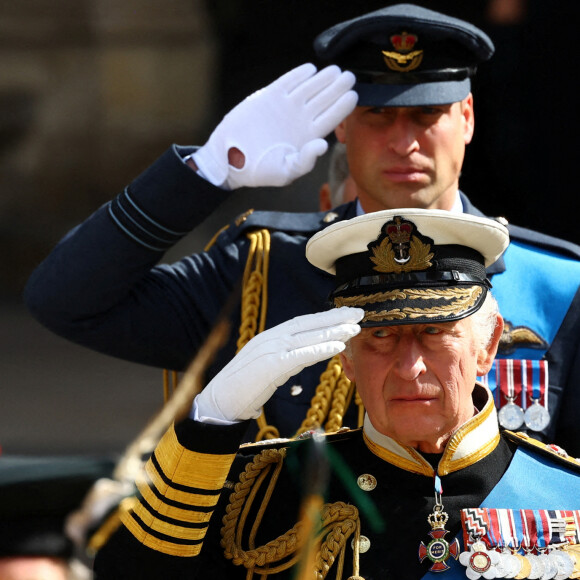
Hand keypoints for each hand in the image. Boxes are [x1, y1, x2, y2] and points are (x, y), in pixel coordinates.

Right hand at [192, 63, 356, 188]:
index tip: (354, 95)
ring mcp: (285, 107)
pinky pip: (287, 82)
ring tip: (335, 70)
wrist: (231, 159)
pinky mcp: (268, 97)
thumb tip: (323, 145)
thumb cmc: (260, 170)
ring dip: (322, 79)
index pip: (331, 118)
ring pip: (309, 88)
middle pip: (324, 100)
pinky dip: (298, 75)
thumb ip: (305, 161)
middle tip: (350, 76)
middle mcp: (300, 120)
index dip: (343, 106)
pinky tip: (310, 69)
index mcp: (308, 136)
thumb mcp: (285, 172)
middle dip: (338, 88)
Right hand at [194, 307, 363, 422]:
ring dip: (334, 331)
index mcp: (270, 337)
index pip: (303, 323)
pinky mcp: (270, 365)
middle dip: (336, 318)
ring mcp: (270, 350)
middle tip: (359, 312)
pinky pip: (300, 356)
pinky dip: (320, 350)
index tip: (346, 314)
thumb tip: (301, 357)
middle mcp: (271, 338)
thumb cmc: (242, 389)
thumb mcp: (266, 368)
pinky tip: (337, 347)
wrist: (218, 403)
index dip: (326, 318)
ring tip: (355, 327)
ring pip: (308, 337)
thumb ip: (284, 360)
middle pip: (309, 324)